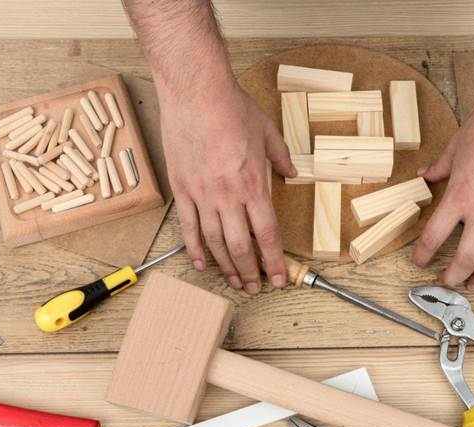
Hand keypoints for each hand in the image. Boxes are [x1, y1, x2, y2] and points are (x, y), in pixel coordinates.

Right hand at [159, 82, 294, 292]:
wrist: (196, 93)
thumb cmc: (232, 108)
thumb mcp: (268, 132)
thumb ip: (281, 158)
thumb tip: (291, 172)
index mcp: (253, 185)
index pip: (266, 234)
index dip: (273, 261)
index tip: (278, 278)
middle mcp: (228, 196)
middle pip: (240, 246)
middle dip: (250, 271)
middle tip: (254, 287)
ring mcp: (202, 194)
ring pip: (214, 242)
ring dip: (225, 266)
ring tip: (232, 281)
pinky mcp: (182, 188)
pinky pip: (188, 226)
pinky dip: (194, 248)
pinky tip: (201, 263)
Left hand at [411, 98, 473, 289]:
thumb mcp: (454, 150)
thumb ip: (438, 171)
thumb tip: (424, 177)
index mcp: (460, 195)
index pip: (433, 238)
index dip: (423, 256)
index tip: (419, 262)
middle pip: (466, 259)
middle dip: (453, 277)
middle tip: (446, 282)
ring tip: (473, 286)